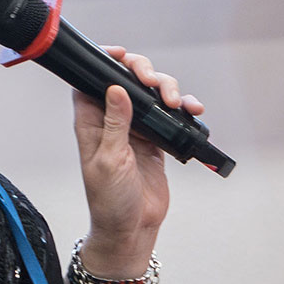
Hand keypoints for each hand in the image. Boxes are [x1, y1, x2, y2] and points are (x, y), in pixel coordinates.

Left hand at [71, 48, 203, 269]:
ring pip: (151, 96)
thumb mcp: (110, 160)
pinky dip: (182, 111)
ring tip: (178, 102)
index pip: (93, 81)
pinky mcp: (156, 141)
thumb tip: (115, 89)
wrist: (131, 229)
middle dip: (145, 73)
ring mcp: (136, 130)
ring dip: (167, 91)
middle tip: (156, 82)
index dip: (105, 63)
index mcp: (92, 123)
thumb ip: (115, 123)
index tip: (122, 54)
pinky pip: (169, 117)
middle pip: (127, 81)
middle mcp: (113, 122)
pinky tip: (191, 112)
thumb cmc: (110, 201)